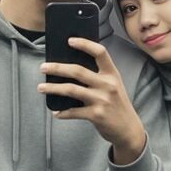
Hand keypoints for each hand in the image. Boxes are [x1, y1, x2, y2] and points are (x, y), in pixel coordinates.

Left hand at [37, 37, 146, 163]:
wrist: (129, 129)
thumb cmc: (117, 105)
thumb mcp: (114, 86)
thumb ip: (99, 76)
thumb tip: (70, 69)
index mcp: (112, 74)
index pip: (100, 52)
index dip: (85, 44)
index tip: (70, 40)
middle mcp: (108, 85)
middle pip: (78, 71)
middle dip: (57, 68)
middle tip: (43, 67)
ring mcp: (102, 100)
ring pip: (71, 90)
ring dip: (53, 88)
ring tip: (41, 87)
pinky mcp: (96, 115)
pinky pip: (74, 112)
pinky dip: (62, 113)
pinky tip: (56, 112)